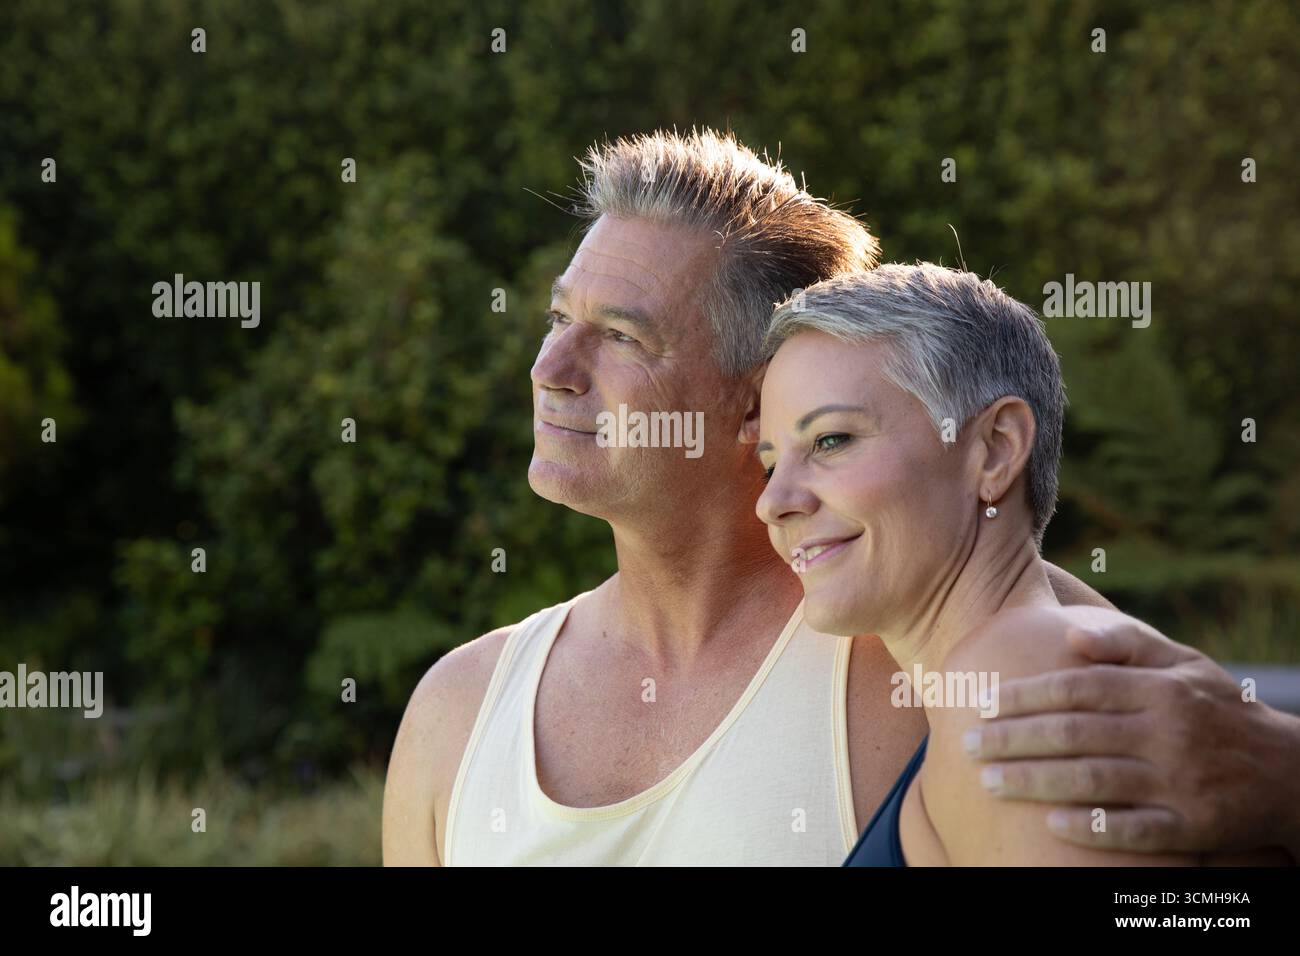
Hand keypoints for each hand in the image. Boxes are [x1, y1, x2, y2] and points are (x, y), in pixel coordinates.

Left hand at [963, 618, 1299, 858]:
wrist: (1289, 771)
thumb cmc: (1216, 708)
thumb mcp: (1183, 663)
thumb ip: (1126, 643)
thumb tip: (1068, 631)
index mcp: (1160, 689)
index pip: (1079, 687)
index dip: (1026, 695)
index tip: (982, 701)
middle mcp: (1168, 733)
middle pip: (1077, 734)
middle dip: (1015, 739)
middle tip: (967, 744)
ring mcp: (1181, 782)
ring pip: (1096, 781)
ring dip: (1037, 782)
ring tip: (989, 781)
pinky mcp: (1194, 827)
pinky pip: (1137, 829)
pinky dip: (1093, 828)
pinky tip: (1051, 824)